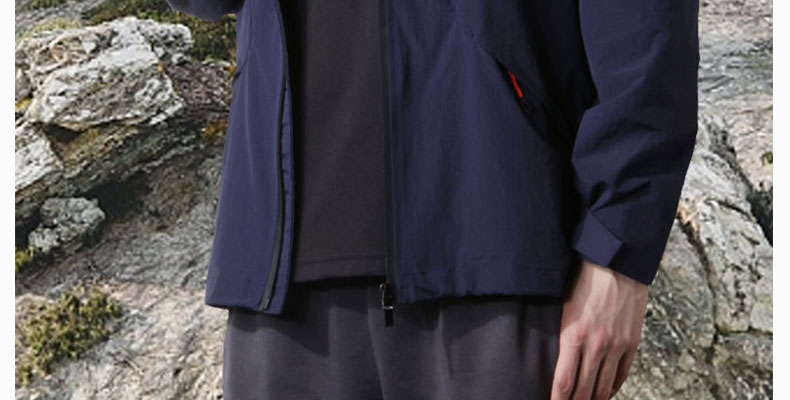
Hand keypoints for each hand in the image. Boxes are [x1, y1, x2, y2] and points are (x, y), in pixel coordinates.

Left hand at [550, 259, 647, 399]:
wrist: (616, 263)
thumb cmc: (584, 280)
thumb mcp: (564, 307)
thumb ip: (562, 334)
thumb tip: (556, 359)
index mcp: (573, 335)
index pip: (564, 381)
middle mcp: (596, 345)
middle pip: (584, 390)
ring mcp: (616, 345)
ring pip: (604, 386)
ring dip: (594, 399)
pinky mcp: (632, 342)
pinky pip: (622, 374)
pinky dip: (612, 387)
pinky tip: (605, 392)